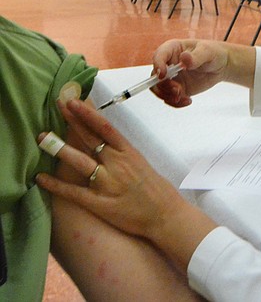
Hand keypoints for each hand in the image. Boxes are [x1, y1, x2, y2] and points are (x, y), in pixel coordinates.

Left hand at [36, 100, 185, 240]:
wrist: (165, 215)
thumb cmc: (155, 189)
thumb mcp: (141, 163)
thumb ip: (121, 153)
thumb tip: (104, 141)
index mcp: (129, 152)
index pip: (105, 127)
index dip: (88, 113)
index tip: (74, 101)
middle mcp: (117, 164)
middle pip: (90, 138)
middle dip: (72, 120)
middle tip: (57, 104)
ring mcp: (107, 183)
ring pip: (79, 161)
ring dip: (59, 148)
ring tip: (42, 137)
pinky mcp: (99, 203)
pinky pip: (73, 192)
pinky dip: (55, 185)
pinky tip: (40, 178)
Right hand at [151, 39, 255, 106]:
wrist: (220, 66)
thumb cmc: (213, 53)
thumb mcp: (207, 52)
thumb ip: (196, 56)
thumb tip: (184, 59)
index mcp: (172, 49)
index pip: (159, 56)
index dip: (158, 65)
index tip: (163, 75)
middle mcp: (168, 63)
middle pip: (155, 76)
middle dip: (163, 86)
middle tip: (177, 90)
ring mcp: (171, 77)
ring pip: (159, 89)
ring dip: (167, 96)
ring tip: (182, 98)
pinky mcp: (177, 88)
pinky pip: (169, 98)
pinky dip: (175, 103)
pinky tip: (187, 101)